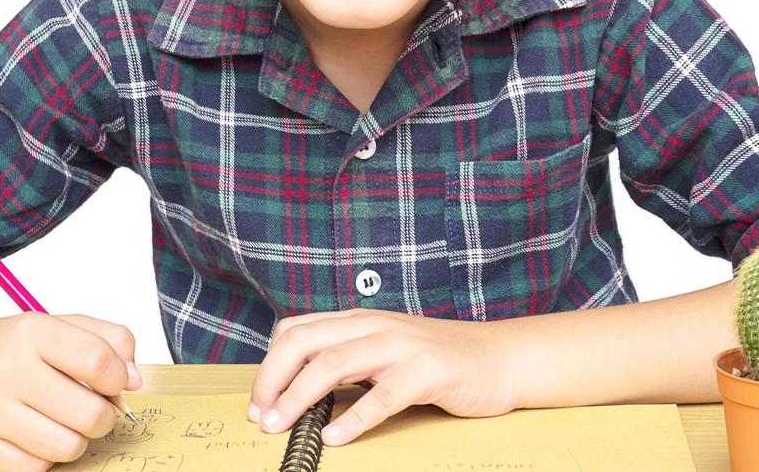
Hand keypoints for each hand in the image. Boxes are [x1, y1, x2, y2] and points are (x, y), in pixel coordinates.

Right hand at [0, 312, 143, 471]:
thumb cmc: (11, 349)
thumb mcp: (59, 326)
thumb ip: (109, 341)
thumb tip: (135, 380)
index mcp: (31, 332)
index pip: (98, 360)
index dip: (118, 377)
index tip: (114, 382)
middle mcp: (5, 370)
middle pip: (89, 413)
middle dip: (103, 416)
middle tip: (93, 409)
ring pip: (67, 447)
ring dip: (76, 439)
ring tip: (63, 421)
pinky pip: (36, 468)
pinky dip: (45, 456)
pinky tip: (34, 434)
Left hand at [247, 307, 520, 446]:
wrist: (500, 358)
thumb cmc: (438, 361)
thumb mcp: (384, 352)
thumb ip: (347, 361)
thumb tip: (297, 392)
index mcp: (360, 321)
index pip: (297, 330)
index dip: (269, 365)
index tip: (258, 401)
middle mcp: (375, 326)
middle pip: (306, 343)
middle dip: (273, 379)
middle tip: (261, 416)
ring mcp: (402, 345)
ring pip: (334, 363)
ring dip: (300, 397)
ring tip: (282, 425)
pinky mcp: (428, 371)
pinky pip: (383, 396)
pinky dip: (354, 419)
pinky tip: (336, 438)